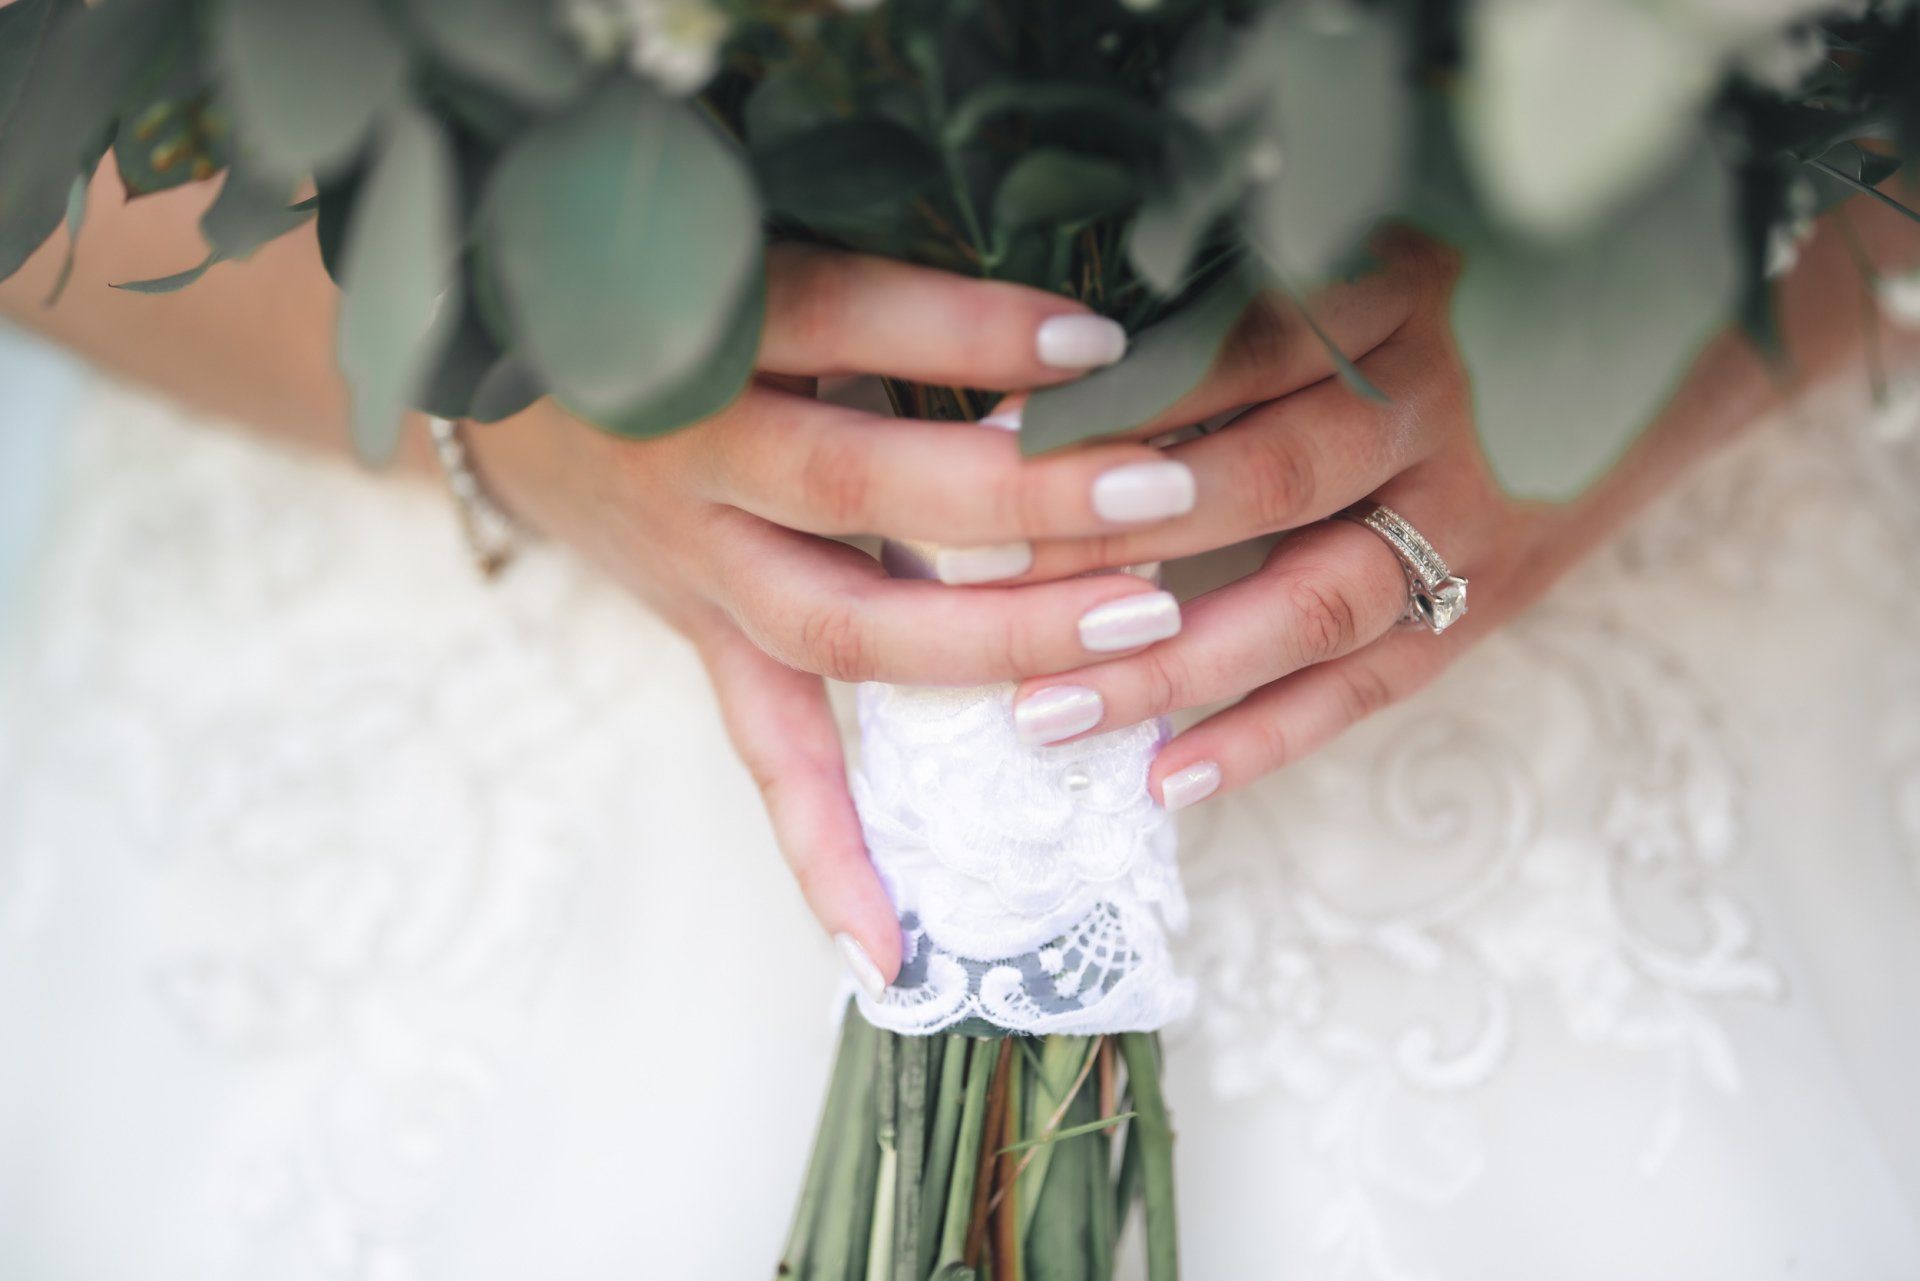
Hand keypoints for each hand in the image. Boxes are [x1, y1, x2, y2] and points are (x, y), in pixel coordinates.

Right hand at [463, 243, 1204, 984]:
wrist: (509, 382)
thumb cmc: (665, 299)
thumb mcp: (744, 248)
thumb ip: (878, 278)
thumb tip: (1060, 303)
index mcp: (702, 331)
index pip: (839, 320)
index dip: (964, 332)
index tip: (1099, 344)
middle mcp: (691, 453)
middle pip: (852, 483)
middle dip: (1015, 500)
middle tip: (1160, 500)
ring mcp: (695, 562)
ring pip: (836, 622)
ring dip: (987, 641)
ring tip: (1133, 634)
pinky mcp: (702, 637)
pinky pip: (765, 756)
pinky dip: (827, 852)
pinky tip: (892, 950)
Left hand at [1007, 228, 1594, 808]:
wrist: (1673, 331)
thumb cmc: (1482, 292)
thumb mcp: (1379, 258)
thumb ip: (1258, 311)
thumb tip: (1074, 377)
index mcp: (1389, 298)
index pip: (1227, 356)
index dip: (1112, 405)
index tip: (992, 449)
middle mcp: (1432, 407)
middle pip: (1262, 479)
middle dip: (1118, 544)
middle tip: (992, 595)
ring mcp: (1471, 514)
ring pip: (1312, 602)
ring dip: (1175, 667)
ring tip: (1050, 716)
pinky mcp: (1494, 596)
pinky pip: (1375, 679)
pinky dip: (1274, 733)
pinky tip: (1172, 780)